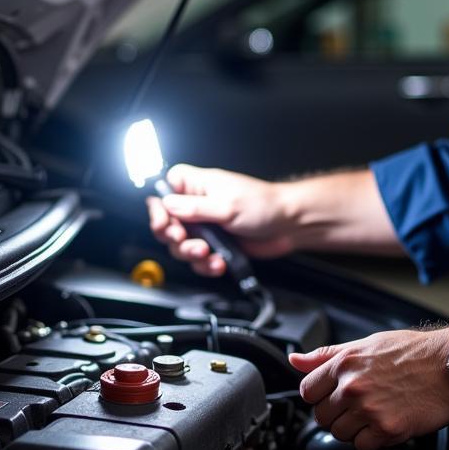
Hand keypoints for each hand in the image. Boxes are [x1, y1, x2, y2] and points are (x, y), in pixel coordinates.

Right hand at [146, 164, 295, 275]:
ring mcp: (206, 226)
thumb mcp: (227, 205)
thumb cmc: (264, 205)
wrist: (288, 226)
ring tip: (207, 253)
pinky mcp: (215, 244)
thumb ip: (194, 207)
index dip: (160, 206)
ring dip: (191, 253)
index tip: (166, 221)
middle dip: (175, 236)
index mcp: (198, 185)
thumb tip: (167, 204)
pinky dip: (205, 264)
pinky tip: (218, 262)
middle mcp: (199, 204)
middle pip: (167, 222)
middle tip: (186, 240)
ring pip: (181, 245)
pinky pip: (198, 259)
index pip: (165, 188)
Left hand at [288, 327, 448, 449]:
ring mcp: (369, 409)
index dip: (321, 395)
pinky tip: (386, 422)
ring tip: (375, 411)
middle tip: (359, 404)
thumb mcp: (367, 343)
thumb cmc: (413, 352)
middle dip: (337, 413)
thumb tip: (295, 360)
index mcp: (345, 363)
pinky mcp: (387, 429)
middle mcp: (353, 386)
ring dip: (355, 428)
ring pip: (340, 434)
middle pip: (322, 416)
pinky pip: (363, 447)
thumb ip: (327, 355)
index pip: (307, 391)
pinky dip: (373, 440)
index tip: (334, 394)